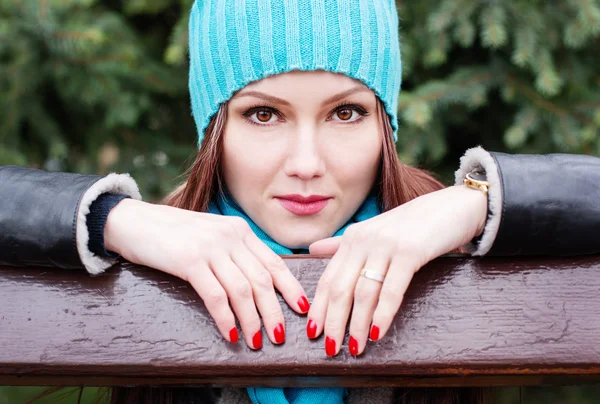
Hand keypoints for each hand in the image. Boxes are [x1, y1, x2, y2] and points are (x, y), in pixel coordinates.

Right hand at [104, 199, 309, 348]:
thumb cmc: (174, 234)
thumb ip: (234, 252)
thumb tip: (257, 283)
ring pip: (242, 290)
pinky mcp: (189, 260)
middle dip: (274, 311)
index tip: (302, 308)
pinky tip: (230, 334)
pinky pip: (215, 295)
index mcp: (239, 231)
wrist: (134, 221)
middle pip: (262, 280)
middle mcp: (230, 237)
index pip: (273, 263)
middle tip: (280, 336)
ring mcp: (210, 247)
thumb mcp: (212, 236)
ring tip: (257, 341)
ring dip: (252, 320)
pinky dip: (226, 318)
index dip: (290, 288)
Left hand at [307, 185, 486, 355]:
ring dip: (356, 325)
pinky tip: (377, 333)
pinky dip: (382, 314)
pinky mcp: (409, 252)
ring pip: (363, 293)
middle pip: (339, 288)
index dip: (319, 308)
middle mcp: (363, 240)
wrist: (453, 207)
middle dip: (333, 322)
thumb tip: (312, 249)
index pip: (327, 278)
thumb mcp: (374, 231)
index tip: (312, 332)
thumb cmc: (414, 224)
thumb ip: (343, 244)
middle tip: (331, 349)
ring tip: (355, 348)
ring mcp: (385, 245)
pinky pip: (391, 290)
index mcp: (352, 238)